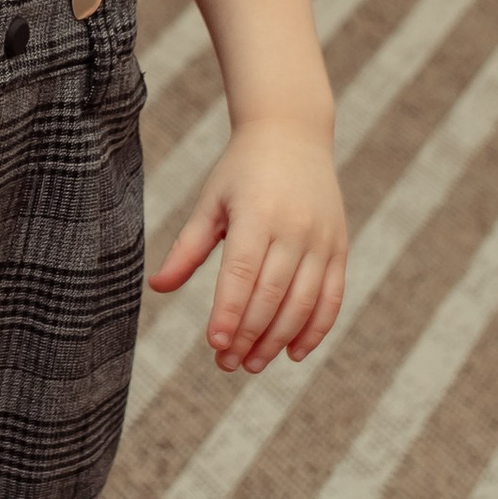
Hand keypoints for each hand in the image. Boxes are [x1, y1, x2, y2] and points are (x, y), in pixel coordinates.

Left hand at [151, 116, 346, 372]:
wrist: (293, 134)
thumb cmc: (241, 171)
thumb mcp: (211, 202)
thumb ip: (188, 247)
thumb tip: (158, 287)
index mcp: (258, 214)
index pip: (243, 273)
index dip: (230, 311)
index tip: (215, 344)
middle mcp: (295, 229)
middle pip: (273, 294)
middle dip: (249, 335)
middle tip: (226, 364)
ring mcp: (322, 240)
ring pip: (303, 302)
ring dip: (278, 340)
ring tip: (251, 364)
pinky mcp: (339, 248)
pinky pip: (332, 297)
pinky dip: (315, 329)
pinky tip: (293, 353)